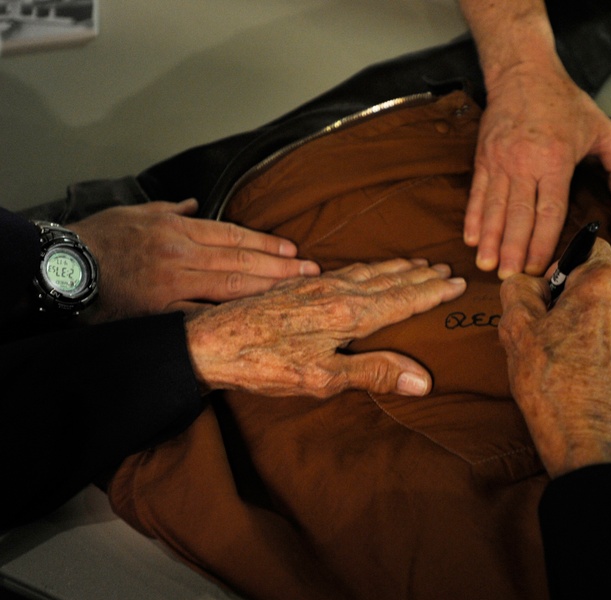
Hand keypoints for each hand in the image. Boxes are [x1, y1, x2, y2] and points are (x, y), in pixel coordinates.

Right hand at [68, 199, 319, 322]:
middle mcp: (182, 253)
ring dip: (268, 288)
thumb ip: (168, 210)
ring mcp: (173, 282)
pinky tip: (257, 320)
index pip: (233, 235)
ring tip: (297, 291)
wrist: (62, 264)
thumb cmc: (97, 238)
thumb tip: (192, 205)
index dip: (266, 244)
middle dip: (280, 267)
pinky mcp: (161, 309)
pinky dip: (231, 316)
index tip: (293, 251)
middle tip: (312, 272)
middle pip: (241, 260)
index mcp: (177, 229)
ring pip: (230, 285)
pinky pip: (203, 313)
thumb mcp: (134, 212)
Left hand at [185, 258, 465, 397]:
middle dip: (420, 276)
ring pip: (368, 271)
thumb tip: (423, 381)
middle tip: (446, 269)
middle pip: (390, 281)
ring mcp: (315, 284)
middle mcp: (337, 291)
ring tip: (416, 264)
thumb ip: (374, 373)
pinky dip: (369, 268)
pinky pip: (346, 270)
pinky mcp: (297, 285)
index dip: (432, 293)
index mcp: (349, 313)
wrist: (208, 340)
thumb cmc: (263, 363)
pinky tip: (366, 270)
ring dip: (397, 268)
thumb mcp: (322, 378)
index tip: (458, 283)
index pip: (403, 300)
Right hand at [464, 63, 610, 278]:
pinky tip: (472, 238)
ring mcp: (500, 161)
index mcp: (555, 160)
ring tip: (487, 265)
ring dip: (490, 240)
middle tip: (508, 277)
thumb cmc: (563, 101)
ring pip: (494, 208)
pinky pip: (477, 194)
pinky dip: (473, 218)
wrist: (523, 71)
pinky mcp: (483, 158)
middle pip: (518, 215)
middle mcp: (524, 163)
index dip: (542, 241)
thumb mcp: (602, 129)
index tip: (538, 265)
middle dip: (512, 250)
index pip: (549, 210)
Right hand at [499, 239, 610, 477]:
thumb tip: (527, 282)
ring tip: (568, 352)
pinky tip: (585, 367)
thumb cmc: (551, 381)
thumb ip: (518, 288)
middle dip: (577, 296)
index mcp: (604, 281)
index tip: (550, 293)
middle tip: (552, 327)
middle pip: (602, 281)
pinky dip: (606, 343)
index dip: (565, 266)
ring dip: (592, 320)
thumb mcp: (516, 326)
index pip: (590, 247)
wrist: (586, 435)